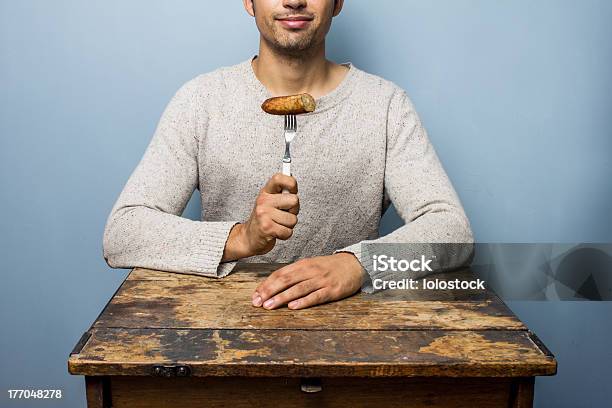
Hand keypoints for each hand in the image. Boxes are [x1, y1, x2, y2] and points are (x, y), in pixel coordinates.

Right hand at [222, 173, 298, 260]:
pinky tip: (276, 232)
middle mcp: (263, 201)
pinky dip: (285, 234)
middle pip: (294, 200)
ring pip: (293, 219)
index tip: (293, 190)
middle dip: (294, 210)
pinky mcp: (267, 228)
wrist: (249, 237)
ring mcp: (264, 214)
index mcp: (266, 192)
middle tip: (284, 214)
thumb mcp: (269, 202)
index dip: (291, 182)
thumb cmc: (264, 219)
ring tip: (278, 224)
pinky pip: (288, 231)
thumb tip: (293, 185)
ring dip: (289, 225)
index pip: (279, 178)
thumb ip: (282, 194)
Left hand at [251, 253, 365, 309]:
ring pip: (298, 289)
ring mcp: (321, 280)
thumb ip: (295, 274)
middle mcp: (310, 271)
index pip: (280, 274)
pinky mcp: (332, 290)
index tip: (255, 295)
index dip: (266, 284)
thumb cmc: (330, 267)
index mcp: (303, 265)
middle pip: (286, 280)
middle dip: (269, 291)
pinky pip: (315, 296)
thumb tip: (275, 284)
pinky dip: (303, 301)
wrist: (354, 264)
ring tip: (269, 306)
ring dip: (282, 298)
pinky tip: (293, 306)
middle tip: (257, 302)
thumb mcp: (311, 265)